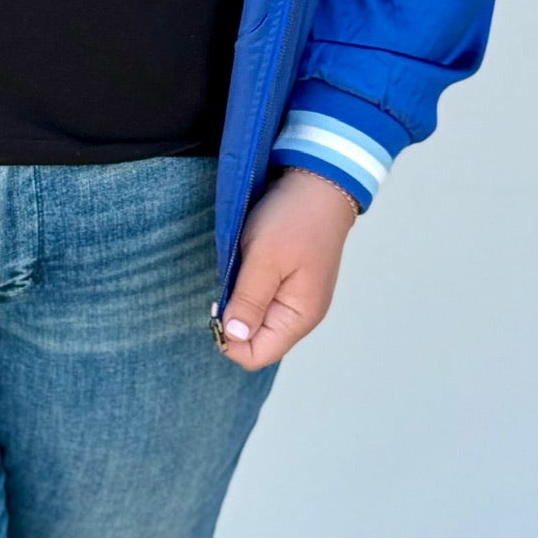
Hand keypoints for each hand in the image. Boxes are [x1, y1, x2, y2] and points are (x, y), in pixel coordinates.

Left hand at [219, 167, 358, 369]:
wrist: (318, 182)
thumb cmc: (294, 218)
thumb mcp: (264, 258)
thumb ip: (249, 300)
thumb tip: (233, 338)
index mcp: (299, 316)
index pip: (257, 355)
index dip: (229, 340)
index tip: (218, 305)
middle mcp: (300, 315)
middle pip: (255, 341)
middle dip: (234, 319)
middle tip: (230, 280)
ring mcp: (296, 299)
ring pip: (256, 319)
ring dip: (240, 300)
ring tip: (241, 267)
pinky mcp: (289, 282)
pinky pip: (261, 299)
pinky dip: (247, 287)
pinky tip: (247, 264)